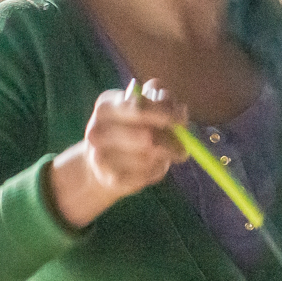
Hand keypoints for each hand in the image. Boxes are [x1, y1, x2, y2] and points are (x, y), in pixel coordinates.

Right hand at [48, 79, 187, 228]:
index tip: (182, 117)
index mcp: (106, 106)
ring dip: (166, 155)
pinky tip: (154, 165)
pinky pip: (146, 174)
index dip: (164, 112)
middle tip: (184, 145)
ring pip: (149, 156)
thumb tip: (175, 104)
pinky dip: (157, 170)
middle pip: (146, 135)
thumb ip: (160, 102)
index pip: (139, 106)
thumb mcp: (143, 110)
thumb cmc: (130, 131)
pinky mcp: (110, 178)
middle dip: (170, 140)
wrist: (103, 165)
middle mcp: (97, 129)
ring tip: (169, 153)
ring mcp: (100, 155)